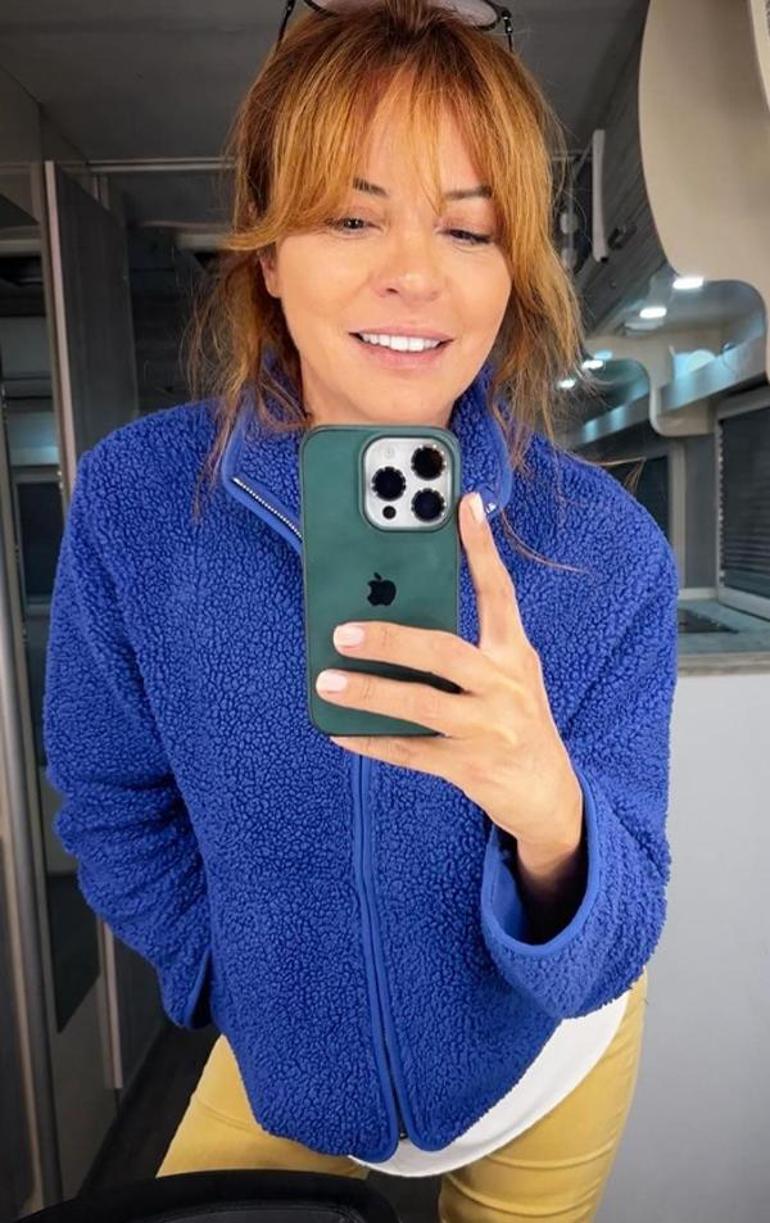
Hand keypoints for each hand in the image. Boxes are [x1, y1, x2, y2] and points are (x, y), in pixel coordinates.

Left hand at [316, 491, 583, 860]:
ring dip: (370, 691)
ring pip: (421, 705)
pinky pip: (410, 751)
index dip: (481, 548)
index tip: (463, 504)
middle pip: (445, 651)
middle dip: (391, 639)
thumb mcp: (509, 677)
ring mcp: (488, 730)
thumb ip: (468, 648)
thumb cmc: (516, 722)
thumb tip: (396, 616)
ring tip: (327, 680)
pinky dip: (371, 740)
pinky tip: (338, 729)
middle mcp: (505, 687)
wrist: (549, 795)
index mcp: (515, 655)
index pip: (499, 592)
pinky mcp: (469, 767)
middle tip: (343, 631)